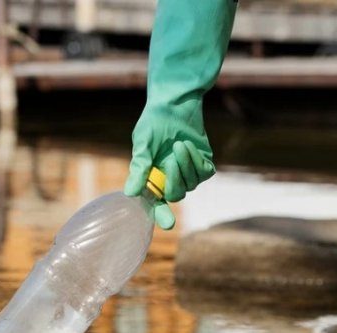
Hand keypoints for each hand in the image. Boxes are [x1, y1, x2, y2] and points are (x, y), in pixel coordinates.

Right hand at [125, 101, 214, 229]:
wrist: (173, 104)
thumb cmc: (153, 124)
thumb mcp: (143, 144)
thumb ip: (140, 167)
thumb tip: (131, 193)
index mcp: (154, 179)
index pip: (157, 203)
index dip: (162, 215)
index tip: (169, 224)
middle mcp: (172, 179)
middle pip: (177, 195)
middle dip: (175, 180)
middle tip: (170, 160)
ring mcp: (189, 173)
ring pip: (192, 183)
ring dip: (186, 164)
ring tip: (178, 144)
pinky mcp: (204, 164)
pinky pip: (205, 172)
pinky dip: (196, 160)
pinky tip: (188, 146)